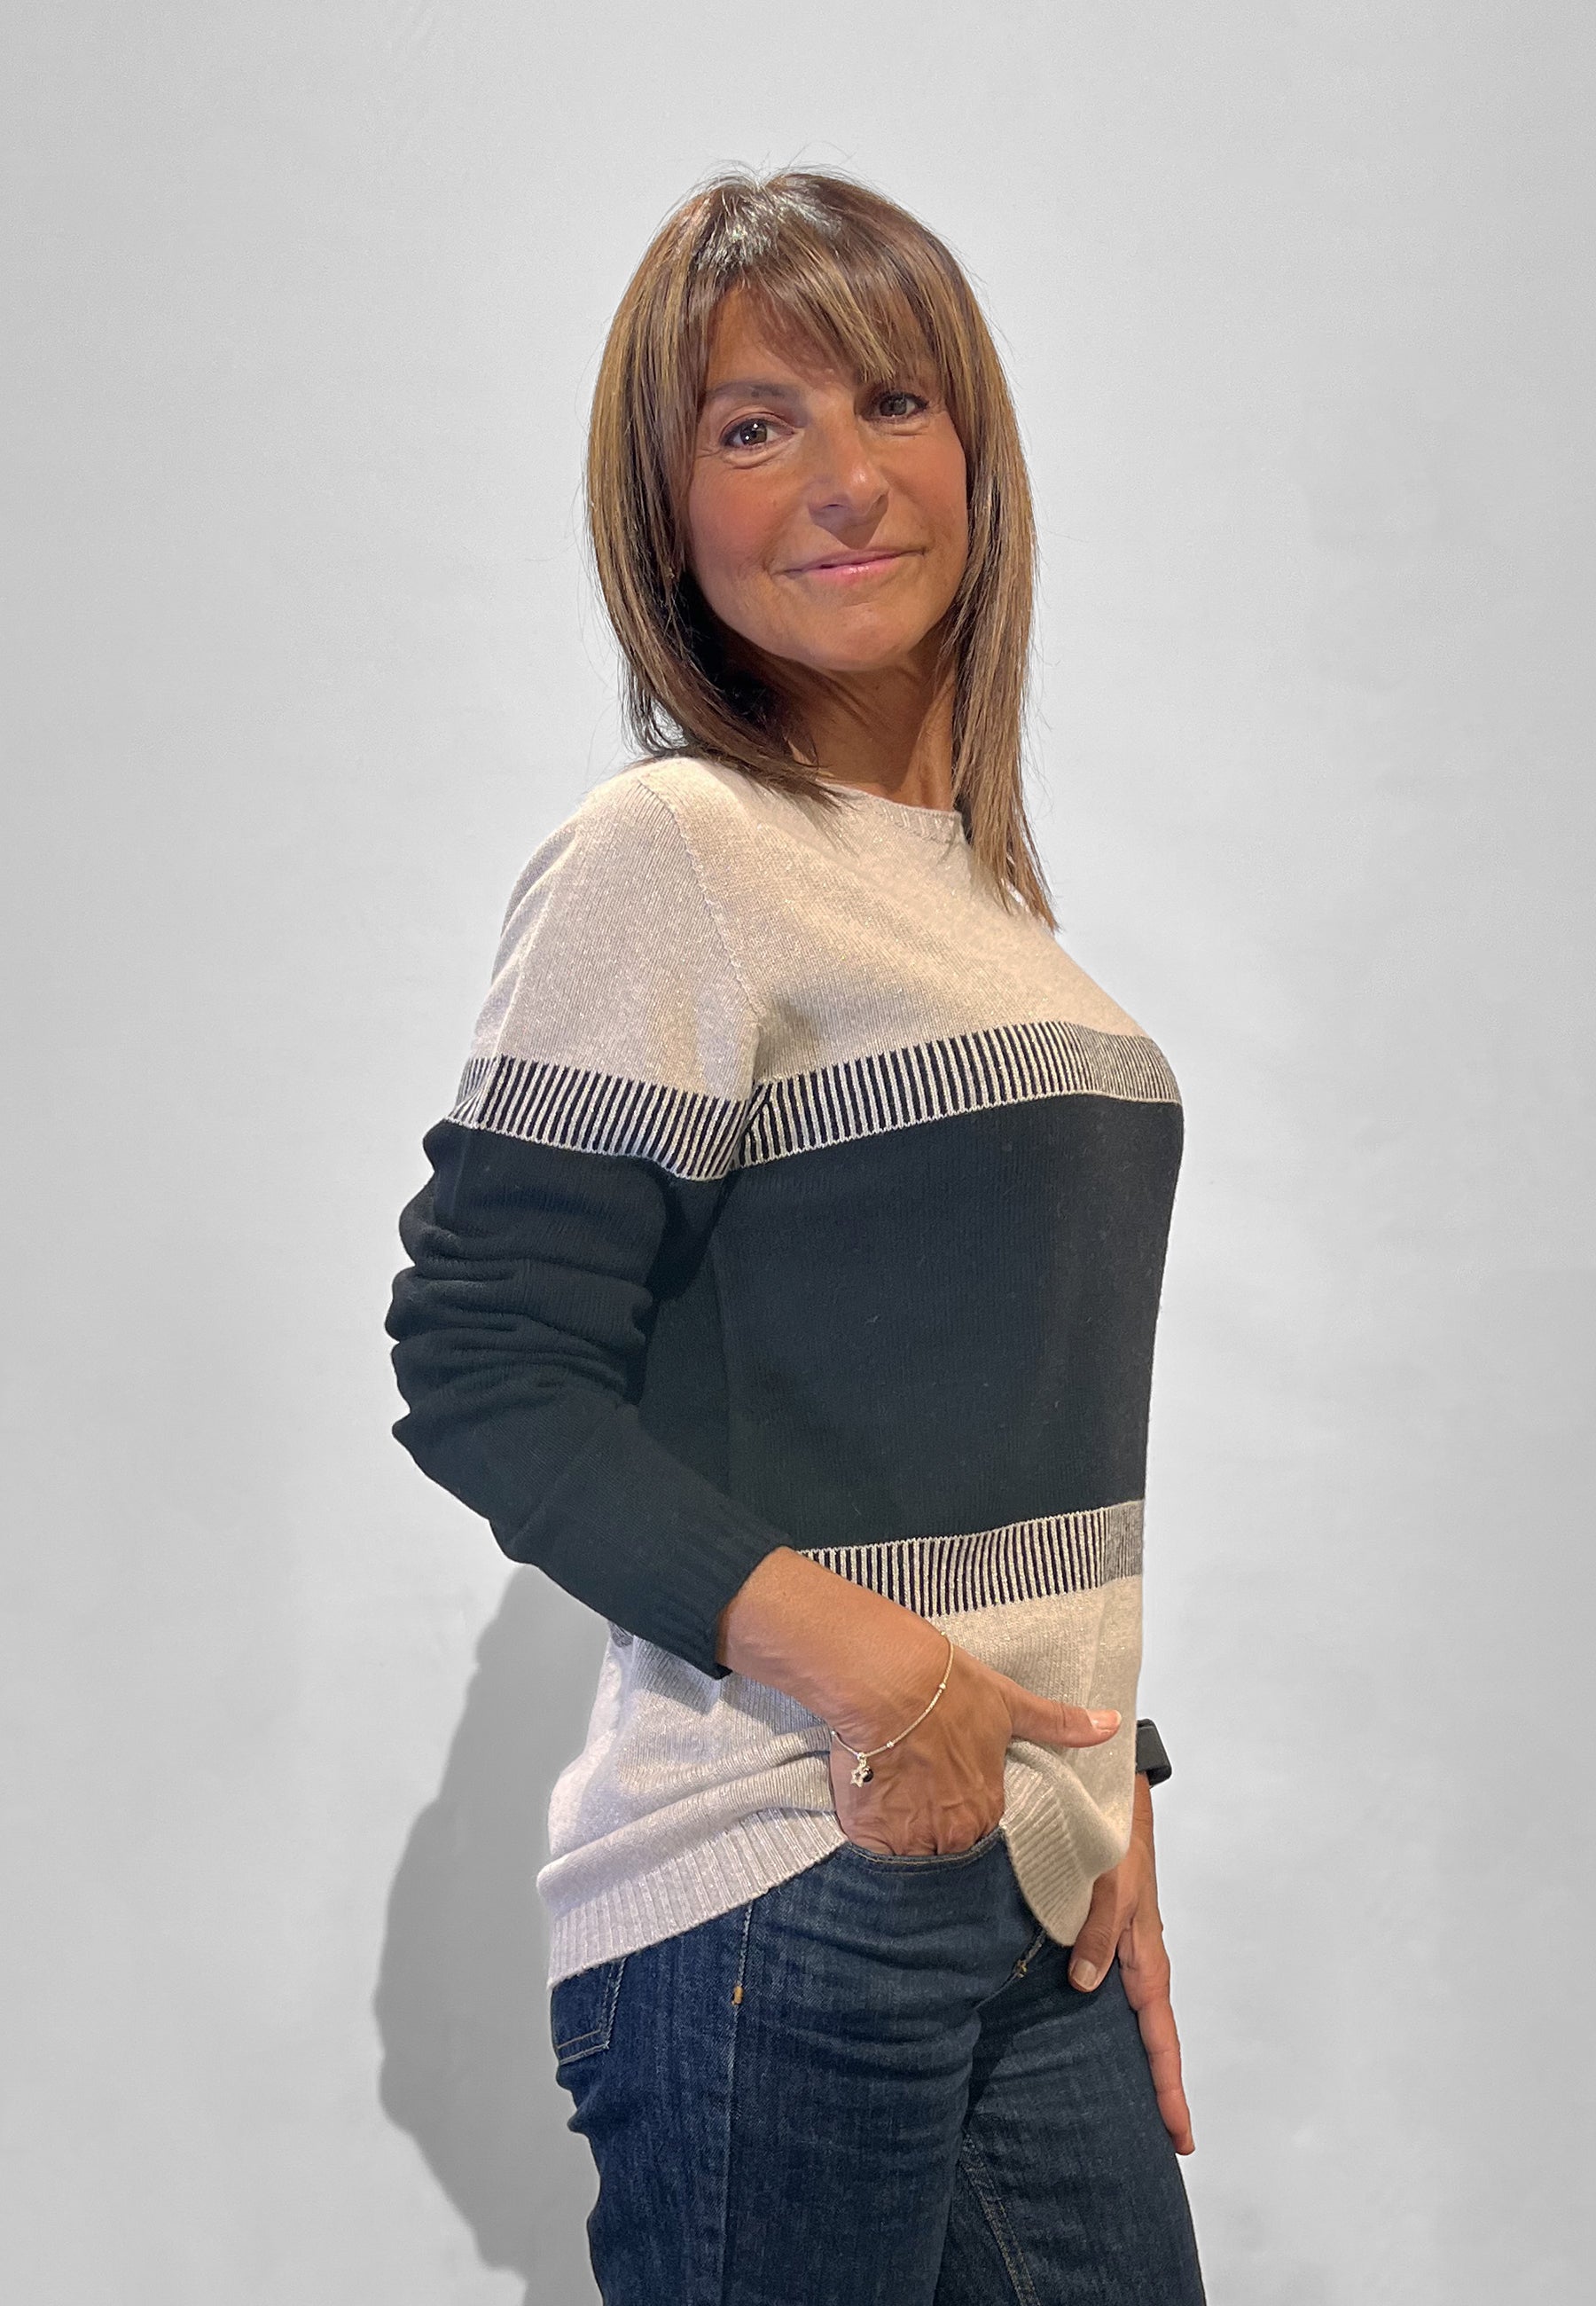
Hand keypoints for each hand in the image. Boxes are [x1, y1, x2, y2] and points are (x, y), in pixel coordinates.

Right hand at [828, 1636, 1121, 1856]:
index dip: (966, 1817)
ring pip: (910, 1859)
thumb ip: (1059, 1724)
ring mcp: (908, 1837)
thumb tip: (1111, 1724)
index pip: (983, 1835)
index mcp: (985, 1807)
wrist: (887, 1679)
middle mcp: (951, 1832)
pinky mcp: (868, 1832)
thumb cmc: (945, 1687)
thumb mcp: (1010, 1703)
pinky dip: (870, 1839)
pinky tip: (869, 1810)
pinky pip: (872, 1854)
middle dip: (935, 1837)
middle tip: (921, 1804)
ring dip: (903, 1842)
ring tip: (894, 1808)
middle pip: (946, 1852)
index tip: (952, 1800)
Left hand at [1066, 1772, 1193, 2153]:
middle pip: (1153, 2033)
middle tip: (1166, 2138)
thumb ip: (1098, 1934)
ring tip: (1131, 2099)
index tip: (1179, 2135)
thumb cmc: (1117, 1835)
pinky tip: (1089, 2022)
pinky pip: (1113, 1982)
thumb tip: (1086, 1987)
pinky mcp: (1107, 1927)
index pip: (1160, 2034)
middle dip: (1160, 2084)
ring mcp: (1125, 1944)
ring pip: (1133, 2010)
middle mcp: (1139, 1956)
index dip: (1167, 2086)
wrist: (1114, 1791)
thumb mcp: (1110, 1884)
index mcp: (1146, 1955)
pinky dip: (1110, 2011)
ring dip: (1136, 2052)